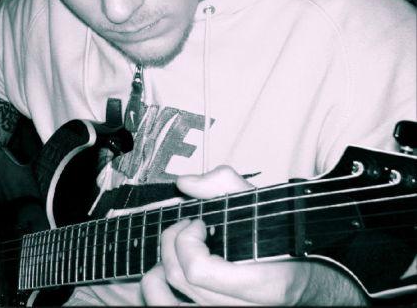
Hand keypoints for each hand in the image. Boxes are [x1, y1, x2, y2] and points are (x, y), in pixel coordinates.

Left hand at [141, 166, 366, 305]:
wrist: (320, 284)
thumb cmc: (295, 245)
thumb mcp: (269, 207)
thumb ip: (225, 186)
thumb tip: (184, 183)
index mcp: (263, 285)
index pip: (199, 271)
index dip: (188, 239)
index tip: (199, 221)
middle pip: (180, 279)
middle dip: (173, 240)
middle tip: (188, 225)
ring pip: (165, 302)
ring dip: (161, 266)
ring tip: (177, 249)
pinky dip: (158, 290)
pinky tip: (169, 271)